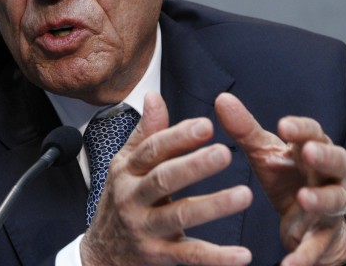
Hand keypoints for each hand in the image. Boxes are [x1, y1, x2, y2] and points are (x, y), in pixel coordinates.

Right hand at [81, 91, 252, 265]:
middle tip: (225, 153)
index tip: (207, 124)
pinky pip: (190, 256)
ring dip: (213, 206)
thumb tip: (153, 96)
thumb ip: (145, 134)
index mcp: (128, 171)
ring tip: (244, 195)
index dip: (179, 136)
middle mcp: (133, 198)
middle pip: (164, 179)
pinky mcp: (159, 257)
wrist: (100, 256)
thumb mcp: (125, 166)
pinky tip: (242, 254)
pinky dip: (217, 257)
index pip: (153, 149)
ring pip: (180, 216)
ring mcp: (145, 230)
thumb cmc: (120, 202)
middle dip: (194, 166)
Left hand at [214, 93, 345, 265]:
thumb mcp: (266, 154)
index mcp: (312, 150)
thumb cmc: (287, 177)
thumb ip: (246, 130)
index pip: (313, 133)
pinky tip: (288, 265)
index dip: (302, 129)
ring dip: (321, 199)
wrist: (307, 221)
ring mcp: (329, 206)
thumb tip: (221, 98)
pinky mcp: (323, 237)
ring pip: (335, 200)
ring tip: (304, 199)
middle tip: (308, 153)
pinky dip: (305, 256)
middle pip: (336, 160)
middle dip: (324, 156)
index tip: (284, 125)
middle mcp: (328, 175)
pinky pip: (318, 246)